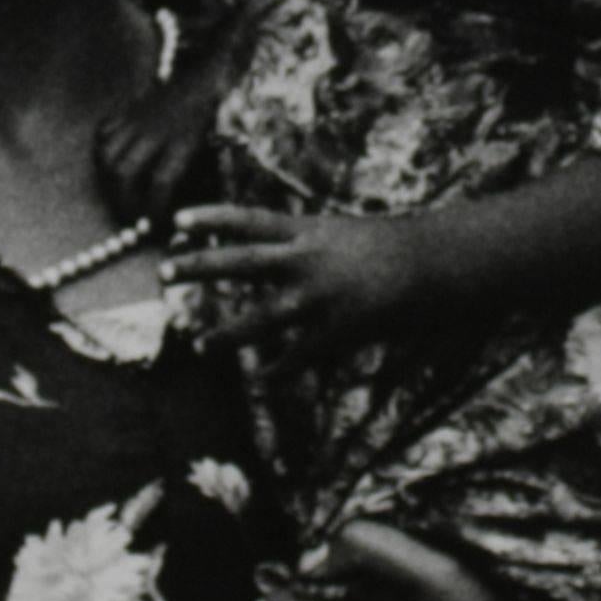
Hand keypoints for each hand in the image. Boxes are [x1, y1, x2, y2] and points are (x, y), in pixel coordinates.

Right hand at [94, 44, 225, 225]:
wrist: (206, 76)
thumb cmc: (216, 120)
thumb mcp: (215, 149)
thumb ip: (201, 182)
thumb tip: (189, 216)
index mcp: (183, 141)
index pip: (160, 182)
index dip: (154, 209)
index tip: (155, 225)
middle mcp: (155, 131)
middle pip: (124, 172)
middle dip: (123, 201)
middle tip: (130, 217)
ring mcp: (137, 119)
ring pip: (108, 154)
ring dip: (109, 180)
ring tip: (119, 195)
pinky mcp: (127, 111)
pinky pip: (104, 134)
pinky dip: (103, 152)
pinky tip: (114, 165)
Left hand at [162, 203, 428, 364]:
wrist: (436, 267)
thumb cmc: (391, 245)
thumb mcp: (342, 232)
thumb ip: (305, 243)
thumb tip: (272, 249)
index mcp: (308, 230)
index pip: (248, 220)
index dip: (211, 218)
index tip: (176, 219)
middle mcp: (306, 260)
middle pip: (240, 263)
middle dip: (200, 267)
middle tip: (164, 271)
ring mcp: (318, 298)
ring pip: (261, 319)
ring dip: (228, 334)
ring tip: (199, 344)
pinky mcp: (336, 331)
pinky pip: (298, 356)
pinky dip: (278, 371)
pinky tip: (260, 382)